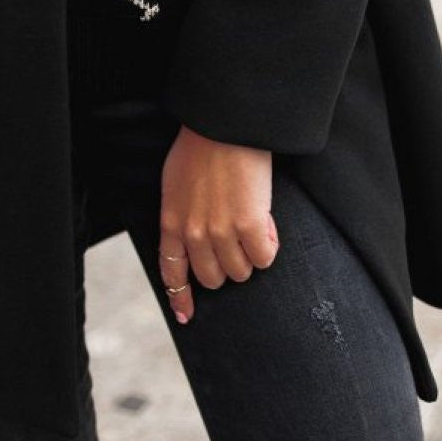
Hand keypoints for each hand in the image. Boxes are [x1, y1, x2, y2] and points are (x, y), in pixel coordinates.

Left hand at [159, 124, 278, 324]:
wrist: (224, 124)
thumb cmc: (201, 145)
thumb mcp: (176, 183)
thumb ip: (181, 214)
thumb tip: (191, 238)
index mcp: (172, 221)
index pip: (172, 272)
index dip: (181, 297)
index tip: (186, 316)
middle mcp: (194, 234)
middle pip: (214, 278)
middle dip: (228, 264)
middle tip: (238, 239)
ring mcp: (221, 232)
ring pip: (241, 271)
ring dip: (250, 253)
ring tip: (253, 221)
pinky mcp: (249, 226)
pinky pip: (265, 257)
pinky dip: (269, 244)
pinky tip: (266, 221)